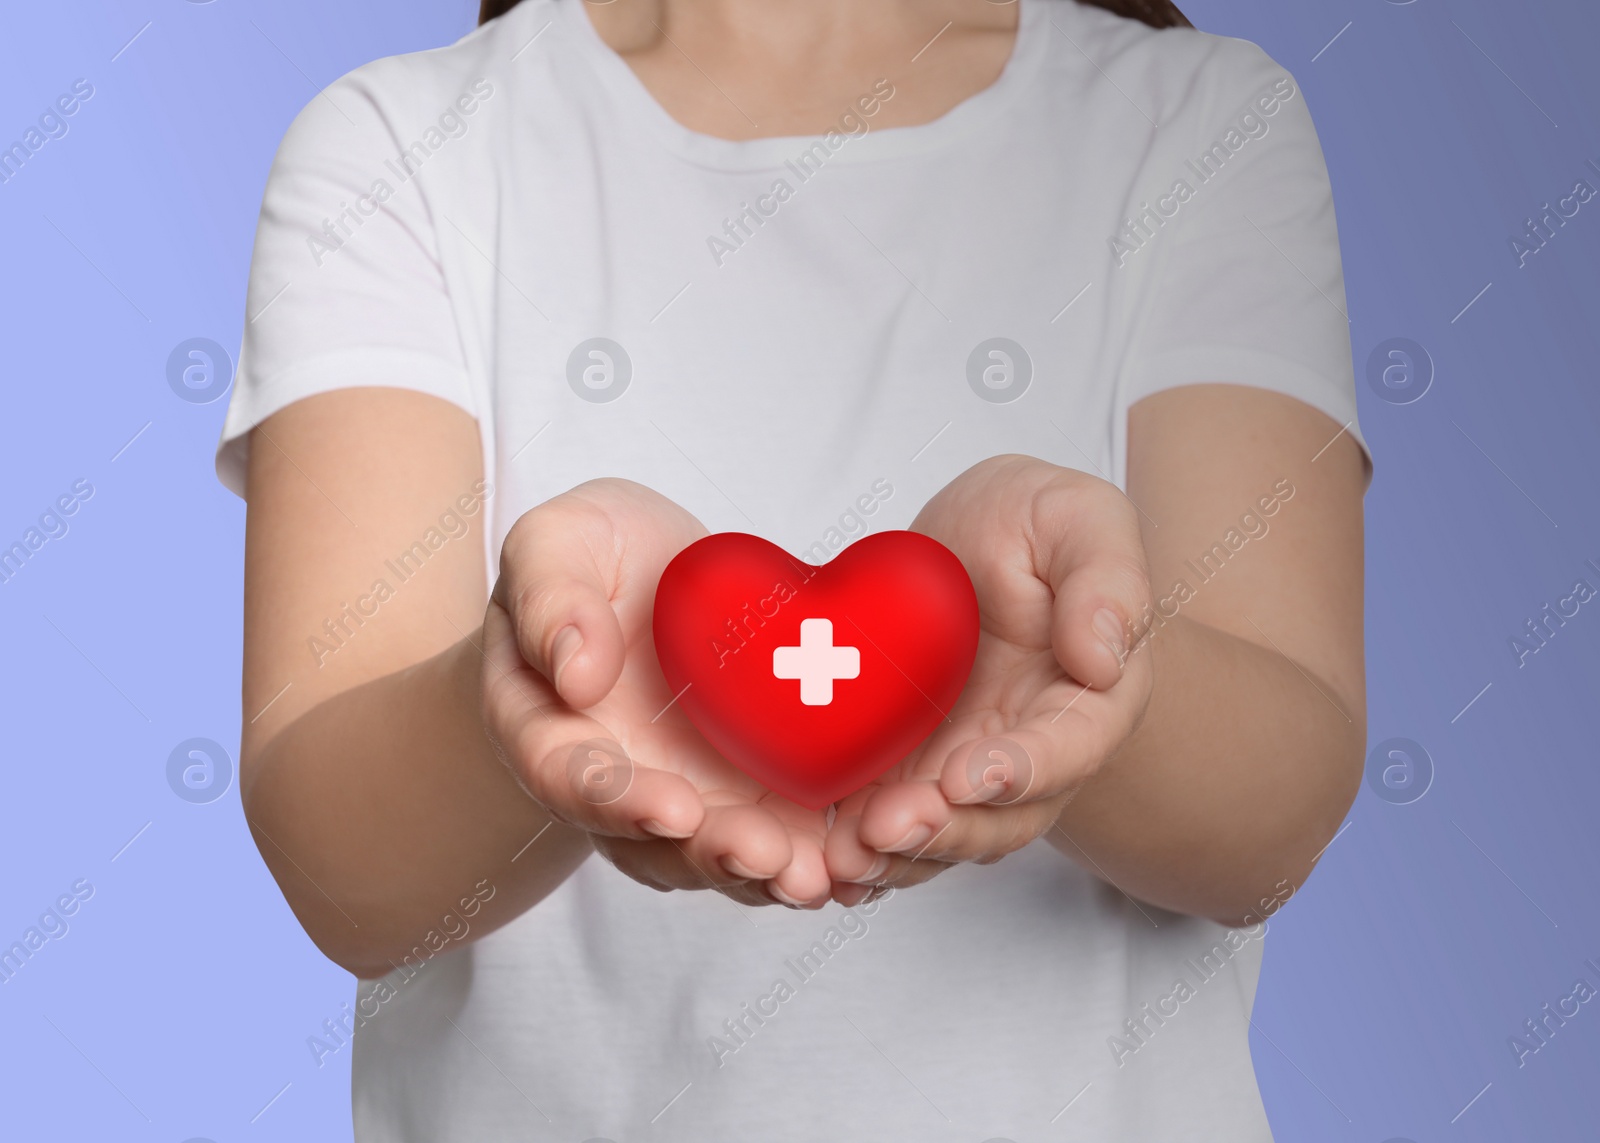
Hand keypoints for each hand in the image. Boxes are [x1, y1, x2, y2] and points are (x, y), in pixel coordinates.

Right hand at [479, 479, 832, 907]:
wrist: (653, 574)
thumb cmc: (588, 555)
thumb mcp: (555, 545)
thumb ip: (550, 600)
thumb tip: (574, 673)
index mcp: (549, 728)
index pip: (569, 777)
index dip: (618, 801)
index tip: (674, 808)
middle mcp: (616, 781)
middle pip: (653, 840)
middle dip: (713, 852)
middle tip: (763, 856)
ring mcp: (686, 794)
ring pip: (720, 852)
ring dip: (766, 870)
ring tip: (812, 875)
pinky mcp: (749, 789)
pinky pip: (779, 831)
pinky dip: (815, 850)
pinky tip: (856, 857)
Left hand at [824, 455, 1153, 902]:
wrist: (975, 545)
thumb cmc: (1038, 527)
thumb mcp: (1082, 521)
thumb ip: (1107, 580)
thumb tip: (1103, 658)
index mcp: (1088, 700)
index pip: (1069, 747)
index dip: (1024, 769)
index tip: (972, 776)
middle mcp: (1031, 753)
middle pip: (1001, 817)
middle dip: (945, 830)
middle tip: (886, 827)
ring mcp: (966, 770)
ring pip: (941, 835)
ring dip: (896, 853)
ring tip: (844, 855)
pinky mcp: (909, 771)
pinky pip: (888, 823)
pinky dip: (858, 846)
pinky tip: (817, 859)